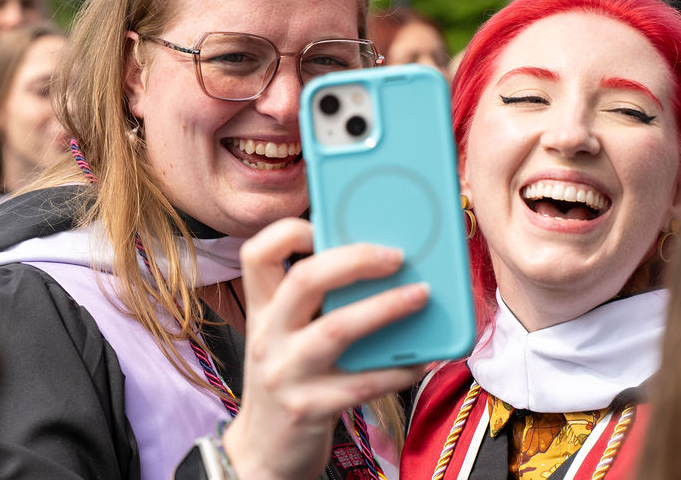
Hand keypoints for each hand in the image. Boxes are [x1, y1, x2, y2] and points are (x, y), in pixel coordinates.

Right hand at [223, 218, 428, 479]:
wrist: (262, 454)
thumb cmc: (287, 382)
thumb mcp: (284, 338)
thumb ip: (313, 305)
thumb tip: (376, 265)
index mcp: (262, 311)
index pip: (256, 254)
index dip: (288, 232)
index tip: (324, 224)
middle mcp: (268, 337)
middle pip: (305, 280)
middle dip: (355, 260)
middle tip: (395, 254)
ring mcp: (286, 373)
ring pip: (337, 329)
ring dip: (385, 308)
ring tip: (421, 295)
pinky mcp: (309, 409)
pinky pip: (361, 383)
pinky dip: (397, 368)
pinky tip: (424, 358)